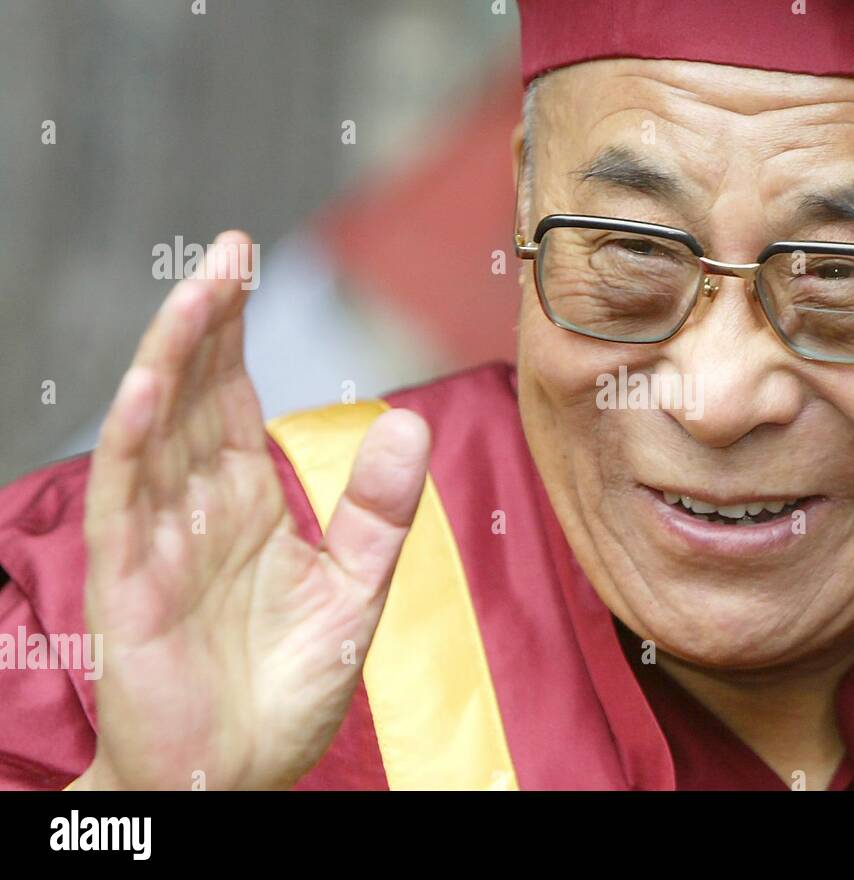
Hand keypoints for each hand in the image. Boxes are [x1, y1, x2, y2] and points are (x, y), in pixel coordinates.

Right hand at [73, 231, 429, 789]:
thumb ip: (380, 511)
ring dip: (173, 356)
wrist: (237, 776)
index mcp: (243, 500)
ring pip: (155, 426)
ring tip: (200, 287)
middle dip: (208, 318)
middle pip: (193, 392)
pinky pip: (125, 496)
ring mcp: (156, 537)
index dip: (236, 329)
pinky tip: (151, 383)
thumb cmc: (283, 689)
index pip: (231, 395)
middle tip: (229, 247)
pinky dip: (135, 438)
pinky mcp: (127, 580)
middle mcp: (195, 505)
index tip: (249, 260)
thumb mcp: (354, 591)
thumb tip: (410, 422)